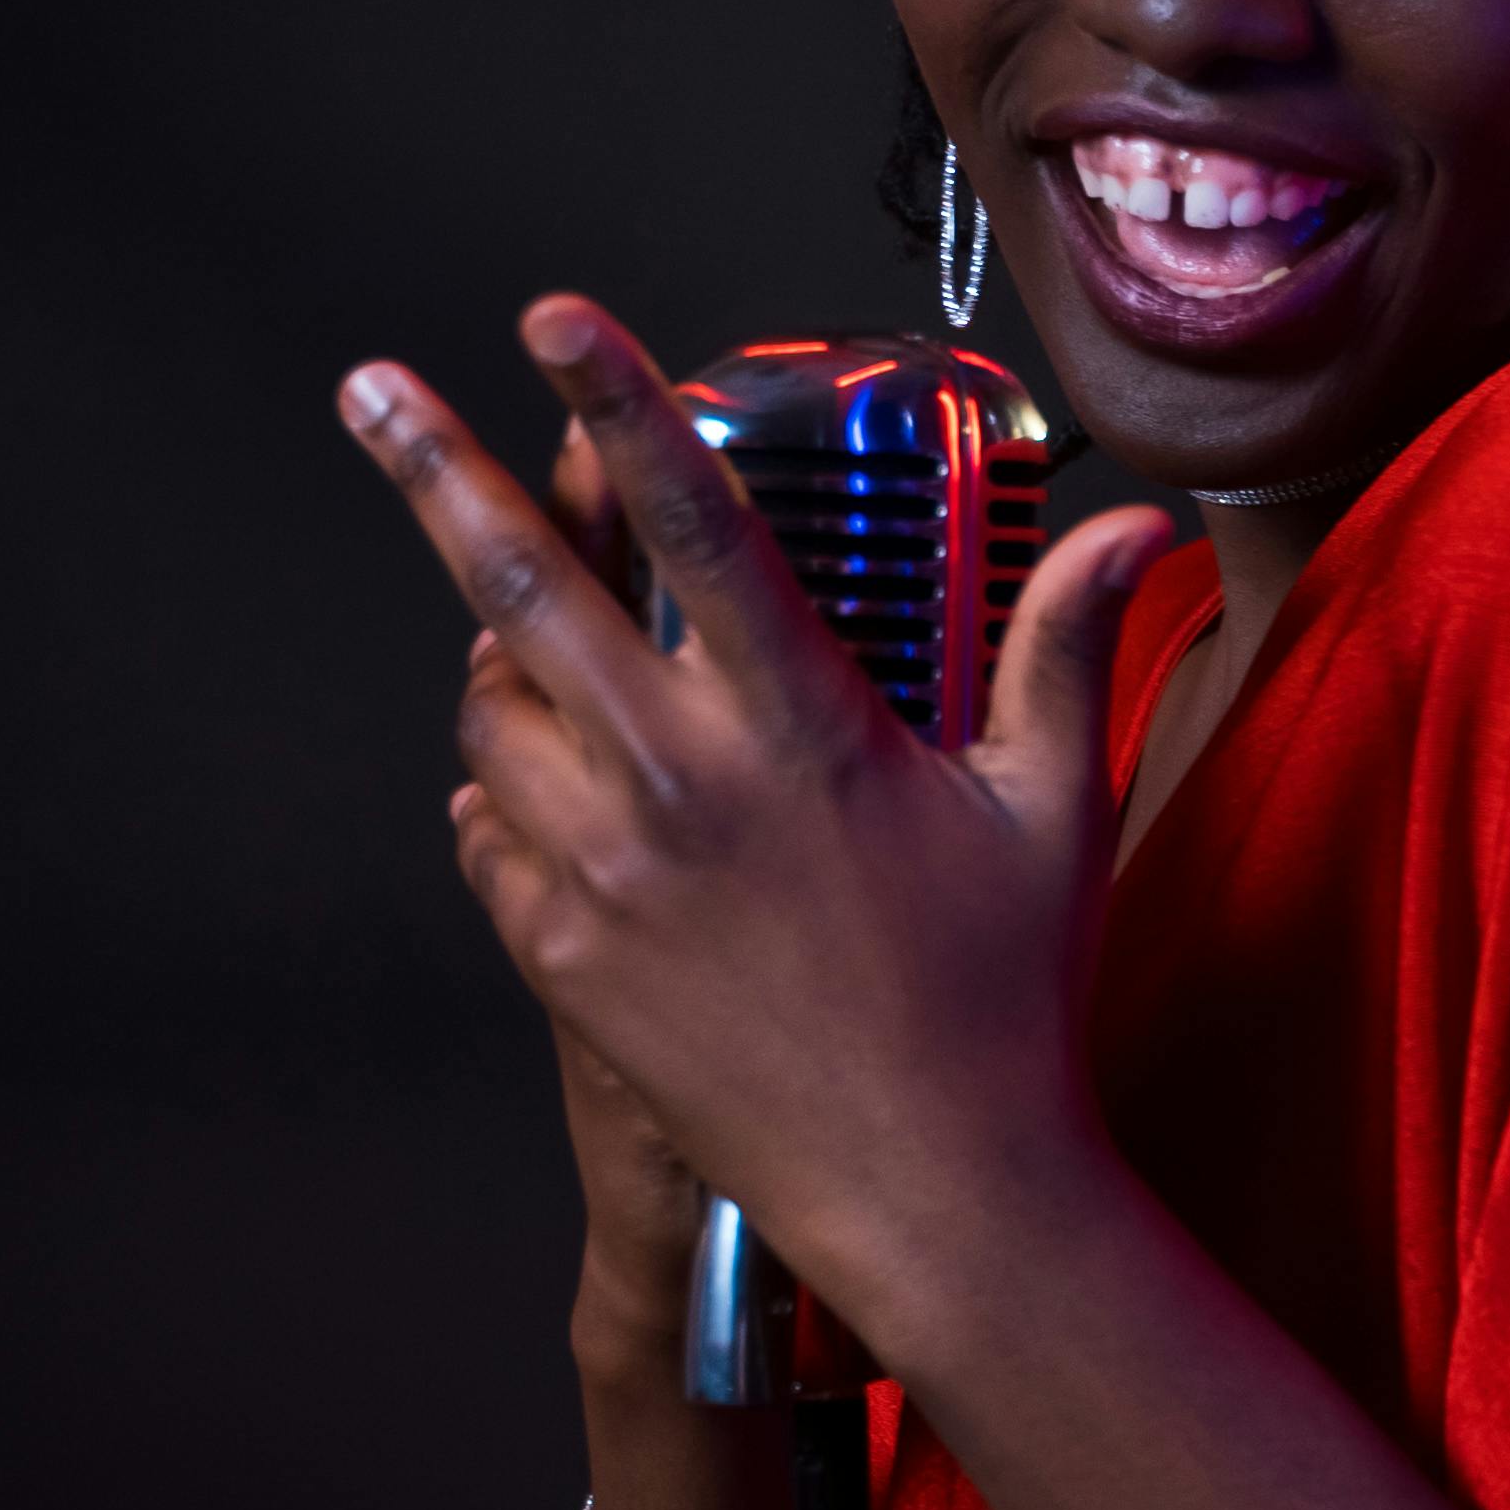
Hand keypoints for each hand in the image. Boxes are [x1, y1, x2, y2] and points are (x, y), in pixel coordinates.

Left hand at [340, 295, 1181, 1372]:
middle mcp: (689, 787)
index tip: (552, 317)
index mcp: (807, 730)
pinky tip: (543, 789)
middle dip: (434, 472)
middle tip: (370, 389)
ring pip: (492, 718)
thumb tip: (1139, 527)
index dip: (621, 405)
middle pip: (528, 592)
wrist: (936, 1191)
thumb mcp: (1055, 810)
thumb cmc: (1007, 1000)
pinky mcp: (568, 960)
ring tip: (526, 643)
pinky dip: (501, 795)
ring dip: (494, 662)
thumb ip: (1071, 648)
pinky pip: (487, 837)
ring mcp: (613, 877)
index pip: (702, 526)